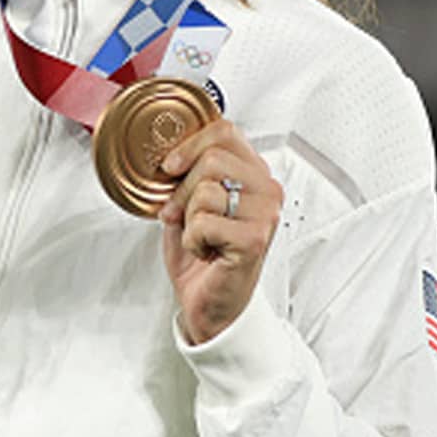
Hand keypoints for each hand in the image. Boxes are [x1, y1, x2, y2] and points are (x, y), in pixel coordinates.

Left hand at [157, 118, 282, 344]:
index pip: (225, 131)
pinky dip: (193, 240)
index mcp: (254, 173)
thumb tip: (170, 154)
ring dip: (189, 219)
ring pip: (205, 190)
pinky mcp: (253, 239)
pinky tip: (208, 252)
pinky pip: (203, 222)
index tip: (170, 166)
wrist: (211, 304)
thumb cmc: (205, 254)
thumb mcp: (193, 202)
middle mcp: (266, 190)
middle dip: (183, 190)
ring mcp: (264, 214)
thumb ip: (190, 173)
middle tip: (184, 215)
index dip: (189, 145)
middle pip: (211, 158)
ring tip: (203, 237)